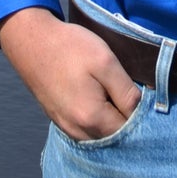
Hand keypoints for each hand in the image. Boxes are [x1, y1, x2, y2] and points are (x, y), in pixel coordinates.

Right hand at [0, 7, 141, 141]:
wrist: (30, 40)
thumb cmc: (69, 47)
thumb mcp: (105, 62)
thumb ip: (127, 92)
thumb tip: (144, 111)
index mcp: (92, 119)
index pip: (131, 132)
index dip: (143, 116)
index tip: (146, 97)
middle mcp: (79, 132)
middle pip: (115, 138)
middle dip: (127, 121)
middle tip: (131, 95)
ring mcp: (67, 128)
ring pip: (101, 135)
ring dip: (112, 121)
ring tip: (114, 95)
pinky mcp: (60, 120)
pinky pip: (87, 129)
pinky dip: (97, 120)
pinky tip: (99, 99)